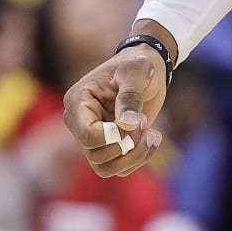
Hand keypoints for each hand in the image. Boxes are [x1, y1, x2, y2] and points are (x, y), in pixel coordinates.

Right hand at [63, 45, 168, 177]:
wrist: (147, 69)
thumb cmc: (137, 64)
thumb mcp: (137, 70)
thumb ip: (131, 95)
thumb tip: (126, 124)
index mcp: (78, 102)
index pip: (88, 135)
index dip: (115, 136)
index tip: (137, 119)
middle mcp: (80, 123)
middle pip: (97, 156)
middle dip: (127, 145)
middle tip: (143, 121)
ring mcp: (94, 137)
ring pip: (106, 168)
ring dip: (134, 157)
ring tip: (153, 135)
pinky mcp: (109, 145)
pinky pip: (119, 168)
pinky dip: (139, 158)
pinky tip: (153, 137)